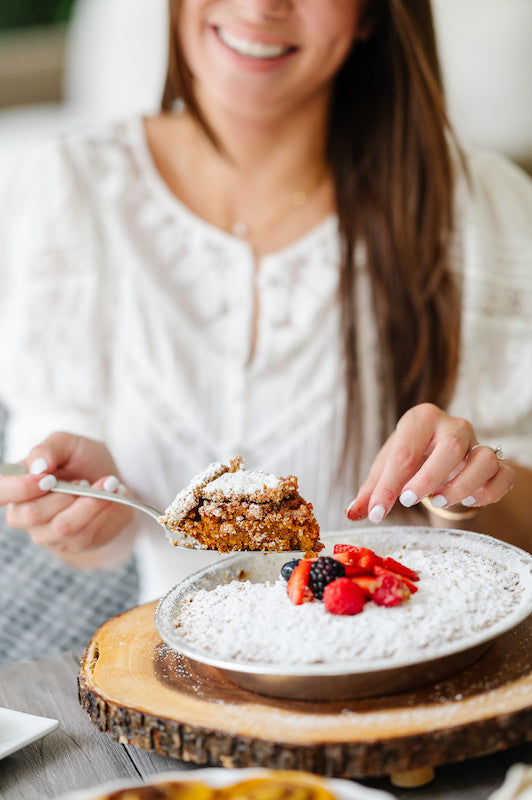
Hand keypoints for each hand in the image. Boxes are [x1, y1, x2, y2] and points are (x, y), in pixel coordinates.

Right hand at [0, 432, 133, 558]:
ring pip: (62, 526)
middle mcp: (23, 514)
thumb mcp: (68, 444)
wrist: (111, 482)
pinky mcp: (71, 545)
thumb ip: (49, 449)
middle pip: (31, 514)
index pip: (1, 492)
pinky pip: (84, 533)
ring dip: (90, 502)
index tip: (49, 478)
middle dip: (65, 494)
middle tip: (85, 479)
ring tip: (108, 483)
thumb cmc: (82, 461)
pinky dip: (103, 510)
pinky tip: (114, 495)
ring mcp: (45, 533)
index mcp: (16, 486)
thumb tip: (38, 467)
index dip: (20, 488)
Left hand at [346, 403, 514, 522]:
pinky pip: (503, 475)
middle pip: (451, 446)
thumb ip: (370, 491)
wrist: (440, 457)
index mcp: (420, 419)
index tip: (376, 513)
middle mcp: (453, 425)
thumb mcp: (386, 470)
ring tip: (439, 501)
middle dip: (428, 478)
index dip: (388, 486)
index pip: (404, 451)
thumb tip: (351, 513)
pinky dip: (488, 493)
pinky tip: (468, 500)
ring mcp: (478, 442)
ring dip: (461, 486)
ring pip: (484, 459)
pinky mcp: (497, 462)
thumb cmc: (410, 460)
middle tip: (408, 501)